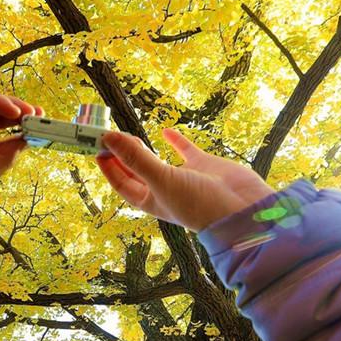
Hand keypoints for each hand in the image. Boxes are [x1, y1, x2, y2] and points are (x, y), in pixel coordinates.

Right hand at [0, 90, 41, 201]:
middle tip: (39, 118)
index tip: (40, 131)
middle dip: (22, 116)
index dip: (21, 131)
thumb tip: (25, 143)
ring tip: (29, 114)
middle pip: (0, 118)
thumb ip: (3, 158)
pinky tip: (12, 110)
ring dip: (13, 107)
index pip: (2, 136)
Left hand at [96, 129, 274, 231]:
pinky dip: (175, 141)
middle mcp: (165, 191)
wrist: (243, 209)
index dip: (109, 168)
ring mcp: (184, 178)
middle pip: (135, 173)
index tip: (97, 149)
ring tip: (129, 137)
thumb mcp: (161, 180)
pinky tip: (164, 131)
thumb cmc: (199, 205)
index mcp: (151, 201)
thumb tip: (108, 138)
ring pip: (157, 162)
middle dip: (121, 158)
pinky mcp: (203, 166)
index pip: (122, 184)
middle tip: (109, 139)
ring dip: (142, 151)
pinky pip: (185, 151)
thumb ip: (136, 158)